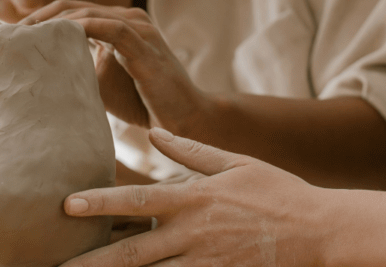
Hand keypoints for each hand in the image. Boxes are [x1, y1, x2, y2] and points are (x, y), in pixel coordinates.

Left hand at [21, 1, 208, 131]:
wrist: (184, 117)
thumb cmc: (142, 101)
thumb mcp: (100, 79)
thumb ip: (76, 66)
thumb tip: (35, 70)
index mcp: (118, 23)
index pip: (70, 11)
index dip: (38, 20)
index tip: (10, 37)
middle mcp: (129, 18)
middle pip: (72, 7)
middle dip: (37, 19)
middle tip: (8, 37)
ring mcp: (139, 28)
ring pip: (87, 14)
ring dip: (53, 25)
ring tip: (26, 40)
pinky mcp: (144, 45)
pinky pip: (109, 28)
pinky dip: (81, 30)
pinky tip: (58, 41)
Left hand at [59, 128, 328, 266]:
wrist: (319, 230)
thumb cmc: (278, 192)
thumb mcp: (236, 163)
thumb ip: (192, 151)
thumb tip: (155, 132)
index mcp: (195, 199)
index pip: (138, 201)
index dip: (101, 204)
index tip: (66, 206)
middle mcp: (194, 233)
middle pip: (132, 253)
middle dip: (91, 262)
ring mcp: (206, 263)